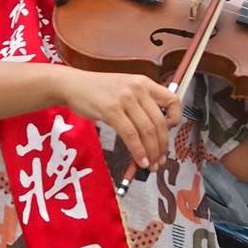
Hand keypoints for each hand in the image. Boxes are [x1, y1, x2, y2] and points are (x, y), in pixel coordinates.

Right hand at [57, 68, 181, 169]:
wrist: (72, 85)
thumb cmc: (98, 90)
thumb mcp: (125, 89)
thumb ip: (141, 104)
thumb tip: (154, 133)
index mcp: (144, 83)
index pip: (172, 100)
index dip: (175, 119)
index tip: (168, 133)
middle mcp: (138, 88)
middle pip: (159, 122)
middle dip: (162, 146)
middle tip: (160, 160)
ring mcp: (124, 98)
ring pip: (147, 130)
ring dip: (151, 152)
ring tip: (150, 165)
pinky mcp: (110, 110)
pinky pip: (130, 135)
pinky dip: (137, 151)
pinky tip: (139, 160)